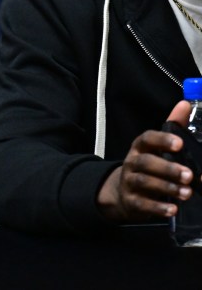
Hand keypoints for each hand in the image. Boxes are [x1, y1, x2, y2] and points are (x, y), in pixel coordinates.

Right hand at [97, 101, 195, 221]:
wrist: (124, 192)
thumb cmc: (149, 166)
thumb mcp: (158, 147)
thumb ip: (173, 126)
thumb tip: (185, 104)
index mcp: (140, 147)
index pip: (147, 139)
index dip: (162, 140)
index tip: (179, 144)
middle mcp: (132, 163)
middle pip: (145, 163)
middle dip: (167, 169)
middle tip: (189, 175)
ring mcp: (129, 182)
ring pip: (145, 183)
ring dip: (167, 188)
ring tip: (187, 193)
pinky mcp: (131, 201)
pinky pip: (142, 204)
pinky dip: (158, 208)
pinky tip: (173, 209)